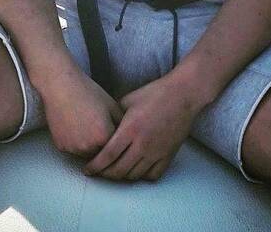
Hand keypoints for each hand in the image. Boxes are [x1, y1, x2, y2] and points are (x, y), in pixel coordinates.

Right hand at [39, 65, 122, 159]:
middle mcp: (88, 147)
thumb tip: (129, 138)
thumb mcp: (112, 105)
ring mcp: (73, 148)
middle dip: (103, 146)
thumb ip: (122, 124)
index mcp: (104, 136)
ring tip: (87, 126)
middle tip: (99, 129)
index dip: (117, 141)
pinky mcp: (61, 147)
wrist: (61, 85)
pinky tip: (75, 126)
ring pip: (87, 154)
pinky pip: (73, 150)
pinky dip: (76, 143)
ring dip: (90, 147)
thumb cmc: (88, 91)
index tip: (117, 134)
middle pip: (101, 154)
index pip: (117, 149)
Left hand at [83, 73, 200, 181]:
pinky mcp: (168, 156)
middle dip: (105, 174)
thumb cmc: (155, 93)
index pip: (108, 155)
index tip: (87, 170)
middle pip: (119, 170)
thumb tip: (101, 127)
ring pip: (134, 175)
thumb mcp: (128, 99)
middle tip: (98, 172)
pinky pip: (152, 175)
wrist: (183, 95)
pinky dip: (141, 176)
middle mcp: (143, 144)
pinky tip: (135, 170)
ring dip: (121, 176)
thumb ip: (114, 116)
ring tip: (114, 171)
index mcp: (130, 129)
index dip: (95, 166)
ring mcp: (157, 152)